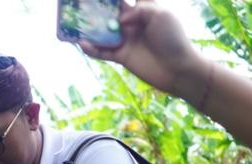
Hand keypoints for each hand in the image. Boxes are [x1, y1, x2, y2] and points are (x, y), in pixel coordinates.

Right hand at [79, 0, 202, 97]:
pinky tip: (81, 44)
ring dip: (89, 29)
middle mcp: (133, 23)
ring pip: (103, 32)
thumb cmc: (172, 39)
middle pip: (111, 13)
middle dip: (98, 8)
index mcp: (145, 9)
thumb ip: (139, 10)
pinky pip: (101, 52)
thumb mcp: (160, 15)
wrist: (177, 68)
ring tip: (74, 24)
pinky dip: (91, 49)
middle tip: (81, 4)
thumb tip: (119, 20)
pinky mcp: (120, 56)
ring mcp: (125, 40)